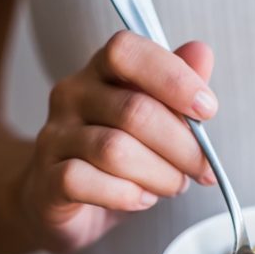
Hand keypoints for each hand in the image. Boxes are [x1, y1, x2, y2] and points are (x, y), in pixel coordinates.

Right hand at [14, 32, 218, 252]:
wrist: (61, 201)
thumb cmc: (116, 158)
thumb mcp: (154, 120)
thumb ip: (175, 88)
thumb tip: (201, 52)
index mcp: (100, 72)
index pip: (127, 52)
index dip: (172, 77)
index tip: (207, 109)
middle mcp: (72, 96)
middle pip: (135, 110)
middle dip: (182, 146)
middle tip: (202, 168)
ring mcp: (55, 137)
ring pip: (115, 150)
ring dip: (160, 175)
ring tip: (174, 185)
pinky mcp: (47, 180)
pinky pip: (86, 181)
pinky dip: (126, 195)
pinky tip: (141, 198)